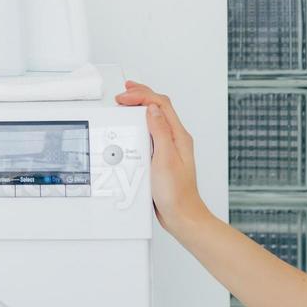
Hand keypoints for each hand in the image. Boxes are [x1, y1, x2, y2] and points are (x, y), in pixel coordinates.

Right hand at [114, 80, 210, 237]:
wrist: (181, 216)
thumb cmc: (176, 193)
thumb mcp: (165, 159)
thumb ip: (160, 131)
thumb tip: (152, 110)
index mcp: (178, 136)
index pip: (160, 105)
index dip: (141, 95)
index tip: (124, 97)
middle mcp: (175, 139)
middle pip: (159, 107)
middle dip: (141, 95)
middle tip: (125, 91)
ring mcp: (169, 148)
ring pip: (155, 119)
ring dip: (140, 108)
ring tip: (127, 103)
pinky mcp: (161, 157)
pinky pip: (151, 133)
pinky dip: (139, 124)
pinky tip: (132, 127)